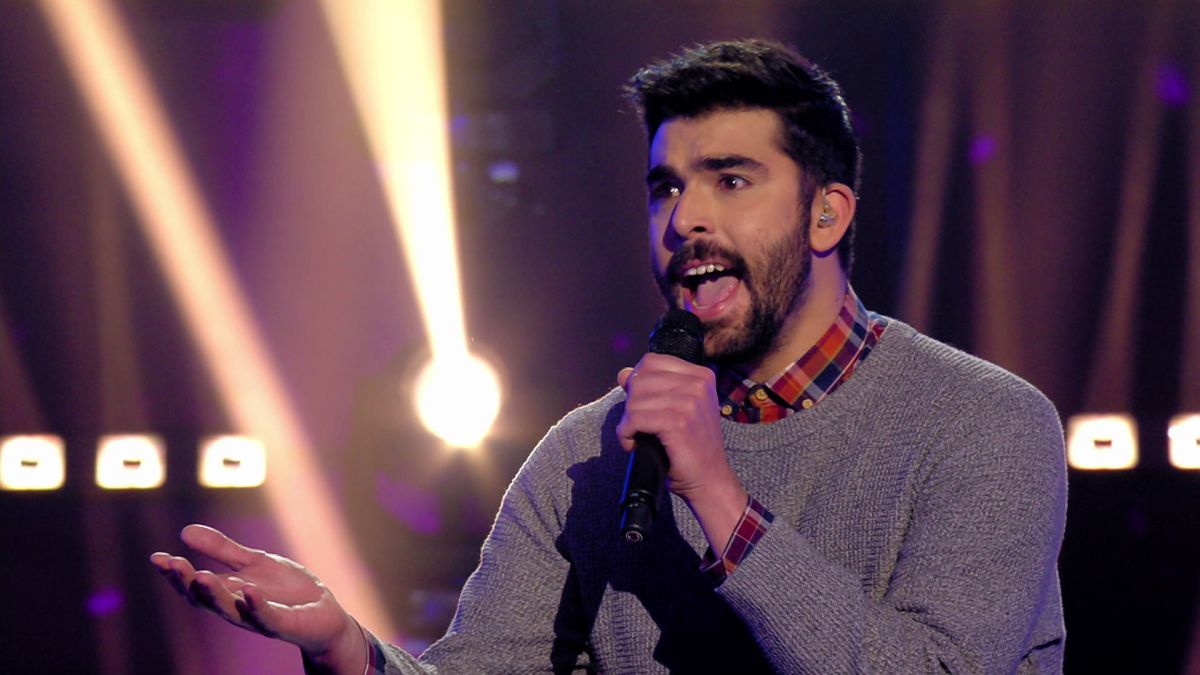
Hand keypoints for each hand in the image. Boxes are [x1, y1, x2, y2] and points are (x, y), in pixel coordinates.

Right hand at [149, 525, 364, 673]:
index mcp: (229, 593)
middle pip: (206, 600)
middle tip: (172, 564)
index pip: (195, 586)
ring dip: (214, 595)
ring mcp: (260, 619)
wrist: (324, 614)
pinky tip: (248, 590)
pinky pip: (268, 618)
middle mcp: (238, 608)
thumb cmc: (287, 590)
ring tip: (199, 575)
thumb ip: (222, 549)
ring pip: (231, 611)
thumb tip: (184, 531)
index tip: (157, 557)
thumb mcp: (254, 562)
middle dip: (187, 583)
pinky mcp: (285, 625)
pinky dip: (256, 606)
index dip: (175, 574)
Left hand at [617, 354, 746, 546]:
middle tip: (639, 426)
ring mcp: (690, 401)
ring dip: (628, 422)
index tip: (641, 405)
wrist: (710, 480)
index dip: (638, 382)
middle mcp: (698, 384)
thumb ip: (653, 389)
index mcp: (701, 376)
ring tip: (637, 437)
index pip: (652, 361)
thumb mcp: (676, 410)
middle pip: (641, 379)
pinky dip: (626, 434)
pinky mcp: (678, 421)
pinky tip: (633, 445)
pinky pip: (635, 418)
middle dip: (632, 404)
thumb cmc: (691, 447)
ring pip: (635, 399)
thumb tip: (624, 373)